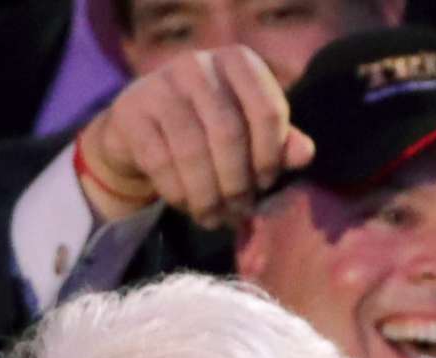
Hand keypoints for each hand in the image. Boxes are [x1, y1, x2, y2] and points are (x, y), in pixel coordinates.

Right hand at [73, 47, 314, 226]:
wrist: (139, 130)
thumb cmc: (207, 130)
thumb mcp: (248, 133)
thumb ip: (279, 142)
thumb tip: (305, 154)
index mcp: (237, 62)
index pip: (267, 110)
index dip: (270, 156)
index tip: (265, 183)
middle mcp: (198, 64)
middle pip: (228, 133)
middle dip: (237, 183)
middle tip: (239, 212)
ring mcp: (160, 85)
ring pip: (192, 151)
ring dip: (208, 196)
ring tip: (215, 218)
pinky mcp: (130, 112)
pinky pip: (160, 163)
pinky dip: (179, 194)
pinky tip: (188, 207)